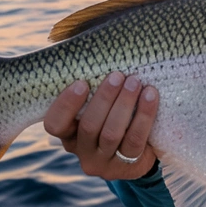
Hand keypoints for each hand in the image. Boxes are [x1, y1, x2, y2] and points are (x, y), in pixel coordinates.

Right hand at [43, 72, 159, 180]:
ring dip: (125, 104)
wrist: (139, 154)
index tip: (82, 83)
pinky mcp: (127, 165)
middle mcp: (82, 150)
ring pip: (112, 134)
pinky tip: (151, 96)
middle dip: (104, 98)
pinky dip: (144, 116)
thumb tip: (78, 40)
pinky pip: (135, 139)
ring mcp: (104, 161)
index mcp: (68, 133)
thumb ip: (90, 82)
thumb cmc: (113, 116)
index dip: (66, 104)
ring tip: (135, 82)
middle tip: (118, 75)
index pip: (55, 124)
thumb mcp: (97, 104)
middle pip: (88, 126)